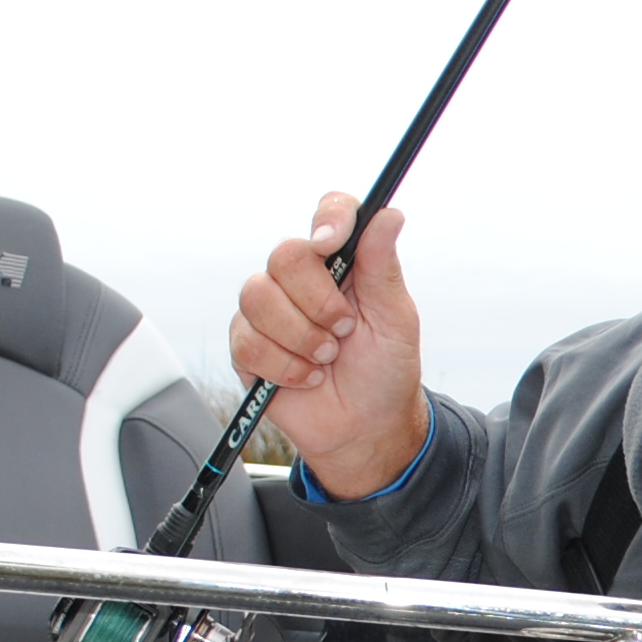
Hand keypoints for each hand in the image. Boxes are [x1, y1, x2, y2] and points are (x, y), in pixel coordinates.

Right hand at [231, 194, 427, 497]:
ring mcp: (269, 310)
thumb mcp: (395, 320)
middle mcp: (301, 279)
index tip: (331, 241)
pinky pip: (246, 340)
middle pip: (284, 255)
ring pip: (257, 296)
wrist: (363, 428)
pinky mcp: (246, 345)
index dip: (328, 218)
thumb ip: (383, 267)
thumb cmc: (384, 371)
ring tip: (326, 359)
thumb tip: (388, 214)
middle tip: (343, 331)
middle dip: (317, 301)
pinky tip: (305, 378)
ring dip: (300, 337)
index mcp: (342, 262)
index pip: (329, 212)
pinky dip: (283, 366)